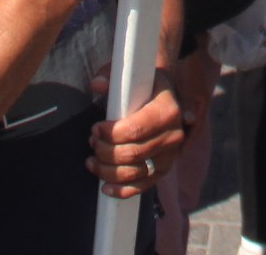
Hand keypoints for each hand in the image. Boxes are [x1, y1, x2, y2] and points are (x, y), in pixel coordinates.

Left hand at [87, 81, 187, 197]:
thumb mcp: (132, 75)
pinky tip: (104, 187)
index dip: (110, 133)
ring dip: (107, 170)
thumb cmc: (144, 87)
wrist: (164, 99)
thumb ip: (112, 76)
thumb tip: (96, 85)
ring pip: (133, 173)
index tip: (95, 128)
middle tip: (92, 141)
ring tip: (92, 160)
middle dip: (104, 151)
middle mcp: (174, 136)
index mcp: (168, 110)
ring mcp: (170, 156)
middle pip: (131, 154)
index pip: (135, 130)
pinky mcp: (163, 171)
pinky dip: (121, 190)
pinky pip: (141, 187)